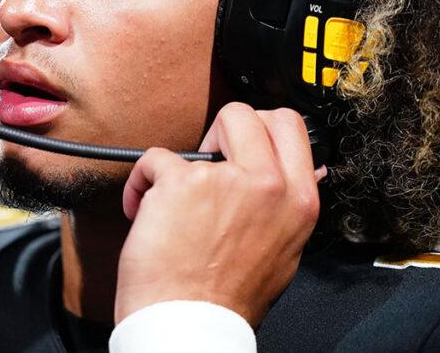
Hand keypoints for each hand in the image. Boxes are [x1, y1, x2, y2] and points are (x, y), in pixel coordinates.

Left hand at [114, 103, 323, 326]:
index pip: (290, 127)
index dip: (260, 129)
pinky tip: (145, 211)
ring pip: (199, 132)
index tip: (240, 146)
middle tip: (209, 163)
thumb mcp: (281, 252)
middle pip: (250, 113)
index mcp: (298, 202)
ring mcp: (225, 180)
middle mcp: (268, 186)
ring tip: (172, 200)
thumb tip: (293, 178)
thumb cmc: (224, 300)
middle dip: (223, 129)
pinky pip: (154, 159)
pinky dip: (141, 183)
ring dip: (180, 164)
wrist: (187, 326)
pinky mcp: (181, 182)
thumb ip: (282, 208)